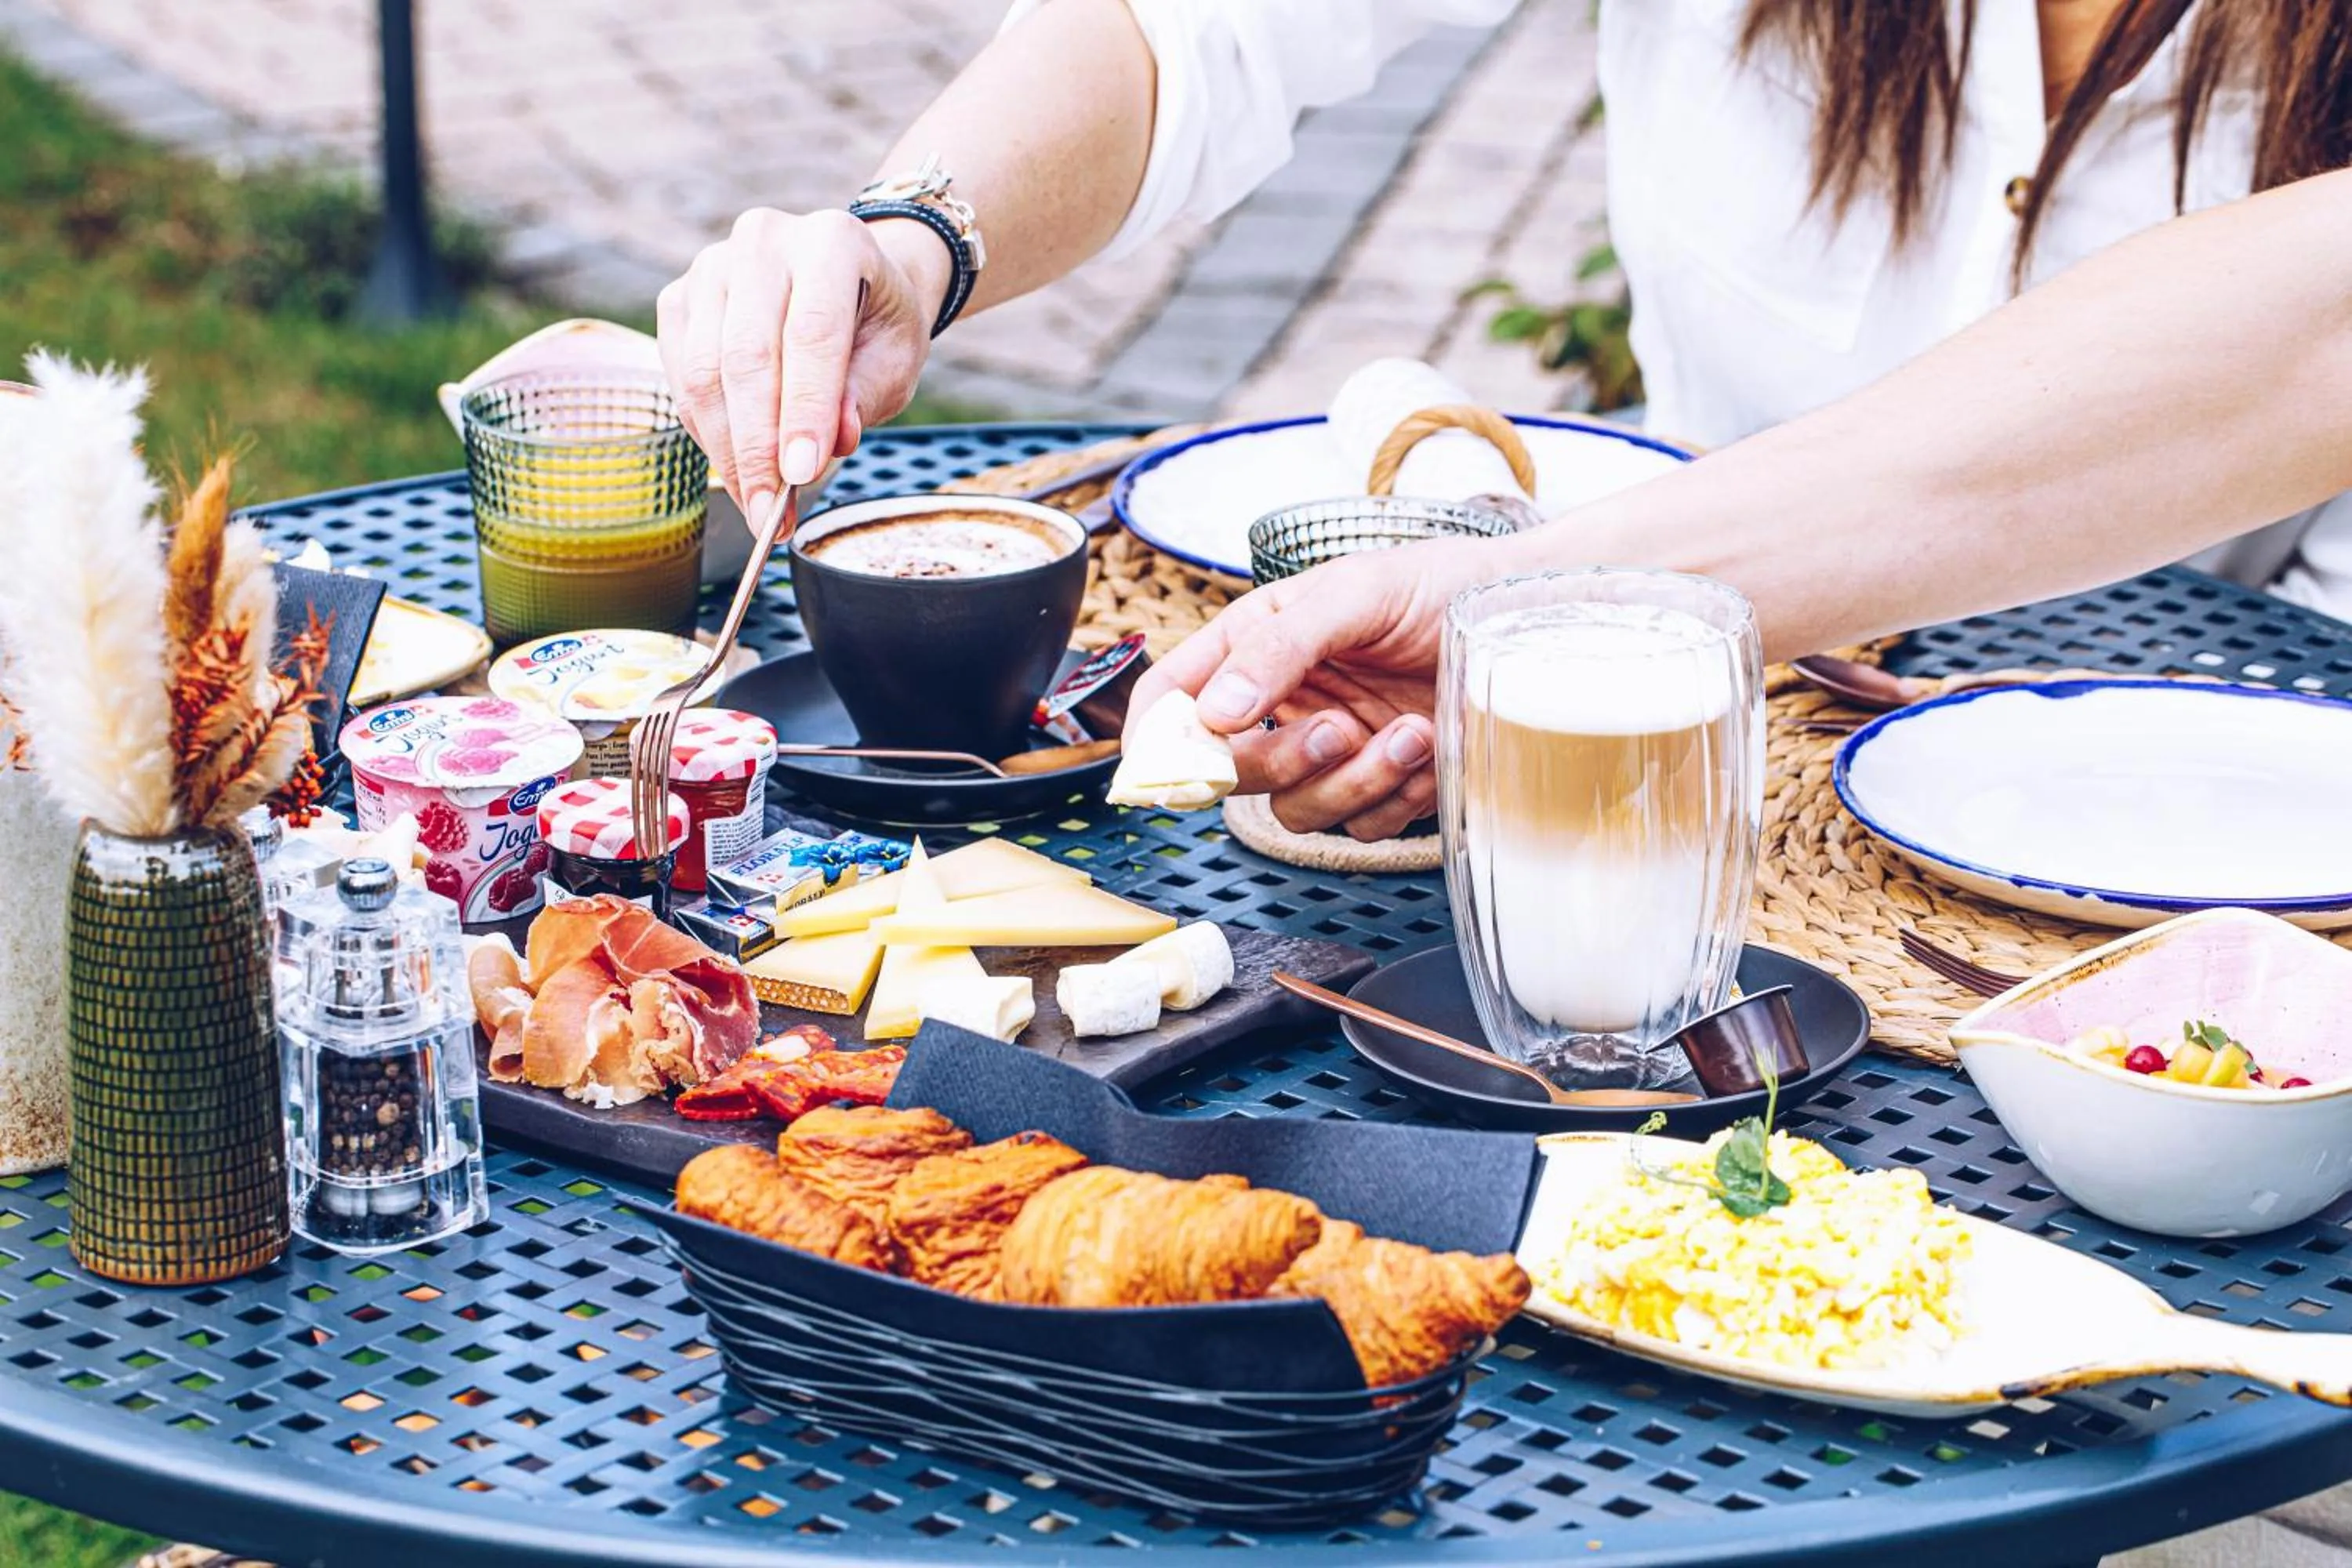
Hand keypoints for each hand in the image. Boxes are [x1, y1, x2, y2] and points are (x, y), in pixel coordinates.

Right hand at [657, 208, 943, 526]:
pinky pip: (680, 379)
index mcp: (830, 241)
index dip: (804, 410)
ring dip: (728, 452)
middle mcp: (763, 241)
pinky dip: (708, 433)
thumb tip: (831, 442)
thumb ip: (864, 395)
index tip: (802, 475)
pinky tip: (738, 469)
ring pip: (704, 373)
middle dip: (758, 447)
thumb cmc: (875, 324)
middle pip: (747, 356)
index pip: (811, 333)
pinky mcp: (679, 298)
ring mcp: (711, 266)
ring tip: (758, 506)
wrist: (847, 283)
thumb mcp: (894, 359)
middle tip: (771, 513)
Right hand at [1127, 536, 1516, 840]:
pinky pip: (1359, 825)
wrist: (1524, 616)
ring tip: (1408, 731)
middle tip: (1334, 729)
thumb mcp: (1354, 591)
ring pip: (1294, 809)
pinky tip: (1429, 746)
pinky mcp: (1379, 786)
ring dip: (1350, 781)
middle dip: (1277, 761)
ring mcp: (1328, 750)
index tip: (1173, 763)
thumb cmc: (1438, 584)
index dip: (1155, 740)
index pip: (1170, 700)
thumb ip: (1279, 647)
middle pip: (1226, 772)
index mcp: (1252, 648)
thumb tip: (1215, 710)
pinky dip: (1393, 797)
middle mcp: (1280, 704)